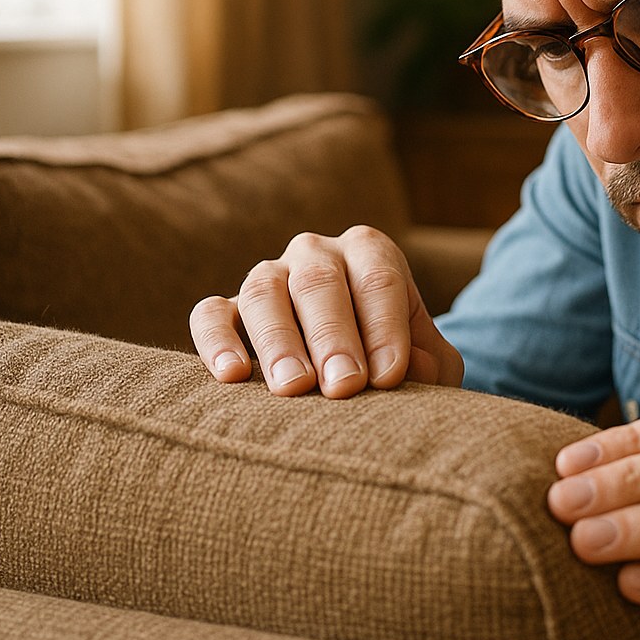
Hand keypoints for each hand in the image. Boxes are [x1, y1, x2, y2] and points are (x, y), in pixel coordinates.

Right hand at [189, 225, 463, 398]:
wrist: (356, 366)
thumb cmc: (396, 358)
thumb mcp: (426, 359)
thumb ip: (429, 362)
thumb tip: (408, 371)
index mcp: (370, 251)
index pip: (379, 279)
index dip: (385, 327)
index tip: (388, 377)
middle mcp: (316, 253)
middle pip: (320, 282)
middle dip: (333, 336)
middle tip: (344, 387)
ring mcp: (269, 276)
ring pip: (263, 292)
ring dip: (278, 341)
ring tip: (293, 388)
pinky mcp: (227, 309)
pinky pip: (210, 314)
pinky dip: (216, 341)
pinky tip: (232, 377)